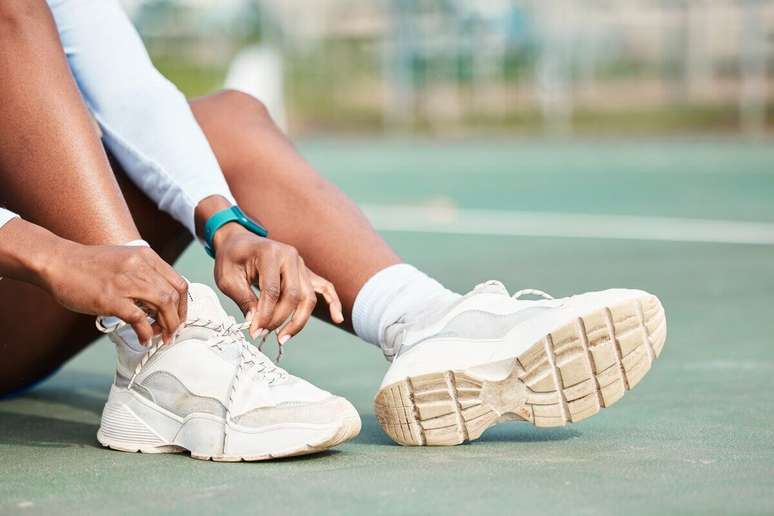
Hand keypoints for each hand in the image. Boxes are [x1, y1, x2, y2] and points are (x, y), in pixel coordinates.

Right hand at [40, 242, 187, 345]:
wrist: (58, 262)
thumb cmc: (90, 264)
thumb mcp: (125, 258)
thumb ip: (145, 273)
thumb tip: (162, 300)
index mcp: (146, 256)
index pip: (178, 283)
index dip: (183, 305)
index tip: (179, 317)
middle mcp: (140, 266)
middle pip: (174, 296)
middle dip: (178, 318)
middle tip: (172, 332)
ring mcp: (126, 282)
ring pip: (162, 305)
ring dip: (166, 326)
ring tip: (161, 337)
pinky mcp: (111, 298)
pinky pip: (138, 318)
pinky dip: (145, 332)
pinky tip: (143, 339)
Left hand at [212, 222, 343, 343]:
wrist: (239, 241)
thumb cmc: (231, 258)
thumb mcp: (227, 278)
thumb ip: (243, 299)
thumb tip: (255, 324)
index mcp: (270, 253)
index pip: (272, 290)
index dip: (264, 314)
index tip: (254, 331)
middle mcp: (290, 256)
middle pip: (294, 295)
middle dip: (280, 319)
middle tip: (263, 334)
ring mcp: (301, 264)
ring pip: (308, 297)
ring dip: (298, 320)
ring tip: (283, 337)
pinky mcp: (305, 272)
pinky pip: (324, 287)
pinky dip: (332, 302)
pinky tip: (338, 318)